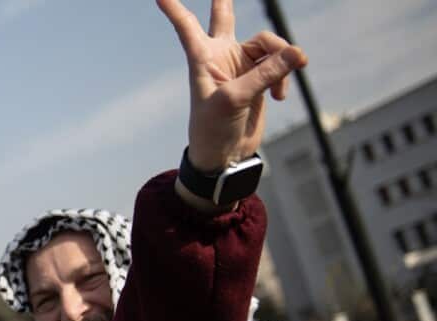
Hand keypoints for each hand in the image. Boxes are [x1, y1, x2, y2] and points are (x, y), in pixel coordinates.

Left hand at [158, 0, 307, 170]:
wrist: (225, 155)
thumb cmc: (214, 128)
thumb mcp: (235, 99)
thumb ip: (265, 74)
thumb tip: (297, 53)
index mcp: (202, 58)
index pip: (187, 26)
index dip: (174, 9)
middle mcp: (221, 56)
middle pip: (224, 18)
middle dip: (223, 1)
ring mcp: (241, 66)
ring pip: (269, 46)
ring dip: (281, 59)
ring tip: (286, 78)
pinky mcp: (260, 78)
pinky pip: (280, 65)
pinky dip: (284, 76)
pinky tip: (279, 97)